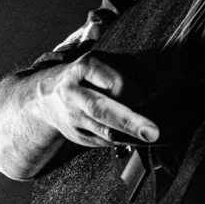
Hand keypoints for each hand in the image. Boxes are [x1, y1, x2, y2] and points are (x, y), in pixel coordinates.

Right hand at [31, 54, 157, 146]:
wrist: (48, 95)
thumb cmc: (90, 74)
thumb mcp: (107, 60)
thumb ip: (132, 68)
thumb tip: (155, 89)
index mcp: (84, 68)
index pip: (110, 81)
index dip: (131, 89)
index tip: (151, 94)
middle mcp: (75, 93)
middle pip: (100, 108)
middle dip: (128, 121)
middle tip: (153, 132)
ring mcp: (74, 117)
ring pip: (103, 130)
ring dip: (133, 136)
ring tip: (156, 139)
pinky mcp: (78, 135)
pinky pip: (105, 141)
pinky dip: (129, 142)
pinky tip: (147, 142)